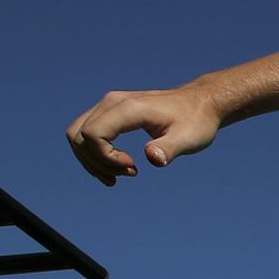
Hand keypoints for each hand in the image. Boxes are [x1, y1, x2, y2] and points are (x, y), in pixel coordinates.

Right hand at [65, 84, 222, 185]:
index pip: (93, 133)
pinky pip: (88, 133)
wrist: (201, 103)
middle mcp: (113, 102)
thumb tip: (153, 158)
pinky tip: (115, 170)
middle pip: (79, 136)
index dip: (105, 157)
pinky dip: (93, 154)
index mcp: (129, 108)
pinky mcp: (111, 112)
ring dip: (92, 161)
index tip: (133, 168)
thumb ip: (169, 148)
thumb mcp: (189, 137)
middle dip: (96, 162)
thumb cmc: (197, 121)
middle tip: (128, 174)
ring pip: (78, 135)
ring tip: (119, 176)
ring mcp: (109, 105)